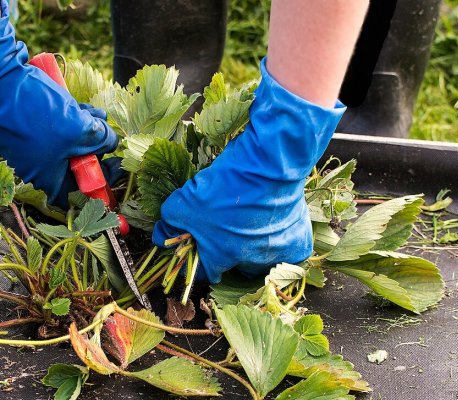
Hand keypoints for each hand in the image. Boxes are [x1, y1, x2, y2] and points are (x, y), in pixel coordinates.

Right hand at [0, 1, 117, 207]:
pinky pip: (54, 129)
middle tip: (109, 136)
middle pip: (73, 165)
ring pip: (65, 143)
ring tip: (100, 117)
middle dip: (94, 150)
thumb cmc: (38, 114)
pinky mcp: (25, 126)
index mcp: (46, 176)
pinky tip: (85, 109)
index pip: (77, 192)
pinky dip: (70, 120)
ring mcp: (29, 145)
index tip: (113, 166)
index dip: (99, 182)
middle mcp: (35, 165)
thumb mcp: (79, 129)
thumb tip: (111, 141)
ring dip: (85, 131)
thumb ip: (101, 139)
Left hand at [152, 59, 345, 282]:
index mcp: (220, 256)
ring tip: (251, 229)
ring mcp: (275, 255)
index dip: (198, 261)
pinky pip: (290, 256)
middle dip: (228, 254)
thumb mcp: (184, 202)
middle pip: (234, 267)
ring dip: (255, 251)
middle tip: (227, 232)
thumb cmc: (226, 185)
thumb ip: (170, 223)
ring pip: (262, 263)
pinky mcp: (298, 244)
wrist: (270, 166)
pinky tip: (276, 230)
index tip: (198, 249)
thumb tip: (159, 237)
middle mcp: (248, 262)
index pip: (205, 272)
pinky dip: (284, 246)